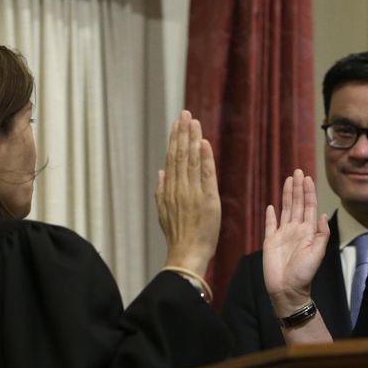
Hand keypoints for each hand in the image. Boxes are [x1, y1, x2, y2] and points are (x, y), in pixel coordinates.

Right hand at [155, 110, 220, 277]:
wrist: (186, 254)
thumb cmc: (177, 236)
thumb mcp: (163, 213)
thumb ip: (161, 191)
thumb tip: (160, 172)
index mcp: (169, 190)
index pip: (172, 159)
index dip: (174, 140)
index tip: (177, 124)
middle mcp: (179, 188)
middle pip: (180, 155)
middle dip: (182, 133)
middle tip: (185, 114)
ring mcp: (192, 193)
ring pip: (191, 161)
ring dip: (193, 140)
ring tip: (193, 122)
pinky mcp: (207, 200)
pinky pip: (206, 174)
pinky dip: (204, 158)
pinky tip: (204, 143)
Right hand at [262, 169, 329, 316]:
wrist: (287, 290)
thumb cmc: (304, 274)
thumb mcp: (318, 253)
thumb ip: (322, 234)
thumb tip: (324, 215)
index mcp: (308, 232)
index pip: (309, 206)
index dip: (308, 192)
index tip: (307, 178)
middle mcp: (296, 230)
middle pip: (297, 204)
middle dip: (298, 187)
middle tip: (298, 171)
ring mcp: (282, 234)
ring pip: (285, 209)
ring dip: (287, 195)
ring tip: (288, 180)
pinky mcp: (270, 241)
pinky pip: (270, 224)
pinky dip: (271, 215)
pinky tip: (271, 205)